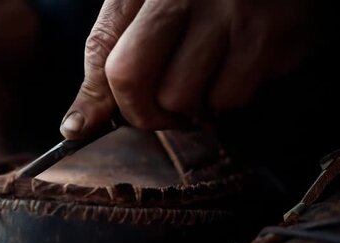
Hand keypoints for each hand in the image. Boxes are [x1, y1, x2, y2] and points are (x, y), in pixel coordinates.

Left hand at [60, 0, 314, 138]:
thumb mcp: (146, 6)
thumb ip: (108, 57)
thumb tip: (76, 127)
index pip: (102, 52)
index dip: (98, 99)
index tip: (90, 125)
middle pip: (131, 78)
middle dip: (139, 112)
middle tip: (159, 111)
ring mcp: (230, 13)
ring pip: (179, 99)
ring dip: (188, 107)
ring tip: (205, 79)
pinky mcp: (270, 37)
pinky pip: (229, 99)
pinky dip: (228, 99)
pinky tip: (238, 69)